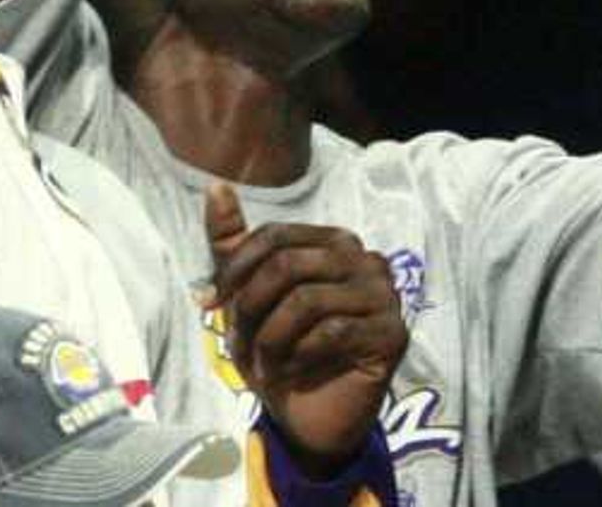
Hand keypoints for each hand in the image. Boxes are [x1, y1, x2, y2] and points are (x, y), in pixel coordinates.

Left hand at [205, 181, 404, 471]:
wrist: (309, 415)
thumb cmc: (281, 349)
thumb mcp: (246, 294)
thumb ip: (231, 243)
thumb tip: (216, 185)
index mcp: (333, 242)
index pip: (274, 236)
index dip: (234, 271)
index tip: (208, 304)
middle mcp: (365, 259)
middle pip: (288, 266)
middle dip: (250, 308)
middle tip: (237, 342)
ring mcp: (384, 295)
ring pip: (307, 301)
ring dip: (271, 339)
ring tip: (264, 362)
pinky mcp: (393, 333)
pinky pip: (333, 333)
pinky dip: (299, 356)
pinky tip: (291, 371)